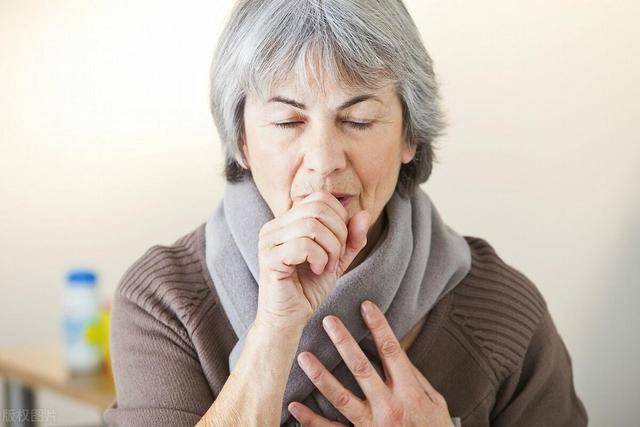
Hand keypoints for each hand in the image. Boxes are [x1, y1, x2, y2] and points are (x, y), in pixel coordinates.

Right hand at [255, 190, 370, 329]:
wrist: (289, 319)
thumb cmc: (308, 288)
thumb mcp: (337, 259)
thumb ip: (351, 238)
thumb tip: (366, 213)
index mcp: (286, 221)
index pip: (320, 199)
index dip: (340, 220)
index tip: (339, 247)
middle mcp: (273, 226)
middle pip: (318, 208)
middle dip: (338, 234)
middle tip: (335, 258)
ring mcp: (268, 241)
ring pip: (312, 226)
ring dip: (330, 249)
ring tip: (326, 267)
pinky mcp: (269, 258)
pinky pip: (304, 245)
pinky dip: (320, 259)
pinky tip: (316, 271)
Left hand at [288, 300, 452, 425]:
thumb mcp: (435, 402)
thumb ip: (416, 378)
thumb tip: (397, 353)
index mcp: (409, 393)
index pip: (391, 351)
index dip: (378, 326)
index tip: (365, 306)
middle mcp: (389, 407)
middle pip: (361, 368)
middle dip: (344, 342)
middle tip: (328, 321)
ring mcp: (372, 426)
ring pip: (341, 398)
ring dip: (321, 376)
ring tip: (304, 357)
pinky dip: (311, 420)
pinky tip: (295, 405)